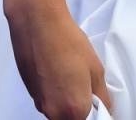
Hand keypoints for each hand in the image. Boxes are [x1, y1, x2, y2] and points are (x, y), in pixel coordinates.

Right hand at [7, 3, 112, 119]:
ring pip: (57, 112)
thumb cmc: (69, 43)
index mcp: (74, 110)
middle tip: (86, 87)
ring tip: (71, 76)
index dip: (95, 113)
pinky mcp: (29, 92)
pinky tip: (58, 72)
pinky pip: (47, 100)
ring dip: (66, 101)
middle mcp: (53, 112)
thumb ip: (101, 96)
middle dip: (80, 110)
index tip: (97, 101)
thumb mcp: (96, 69)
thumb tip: (105, 109)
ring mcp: (39, 103)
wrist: (38, 24)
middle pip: (71, 119)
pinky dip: (54, 93)